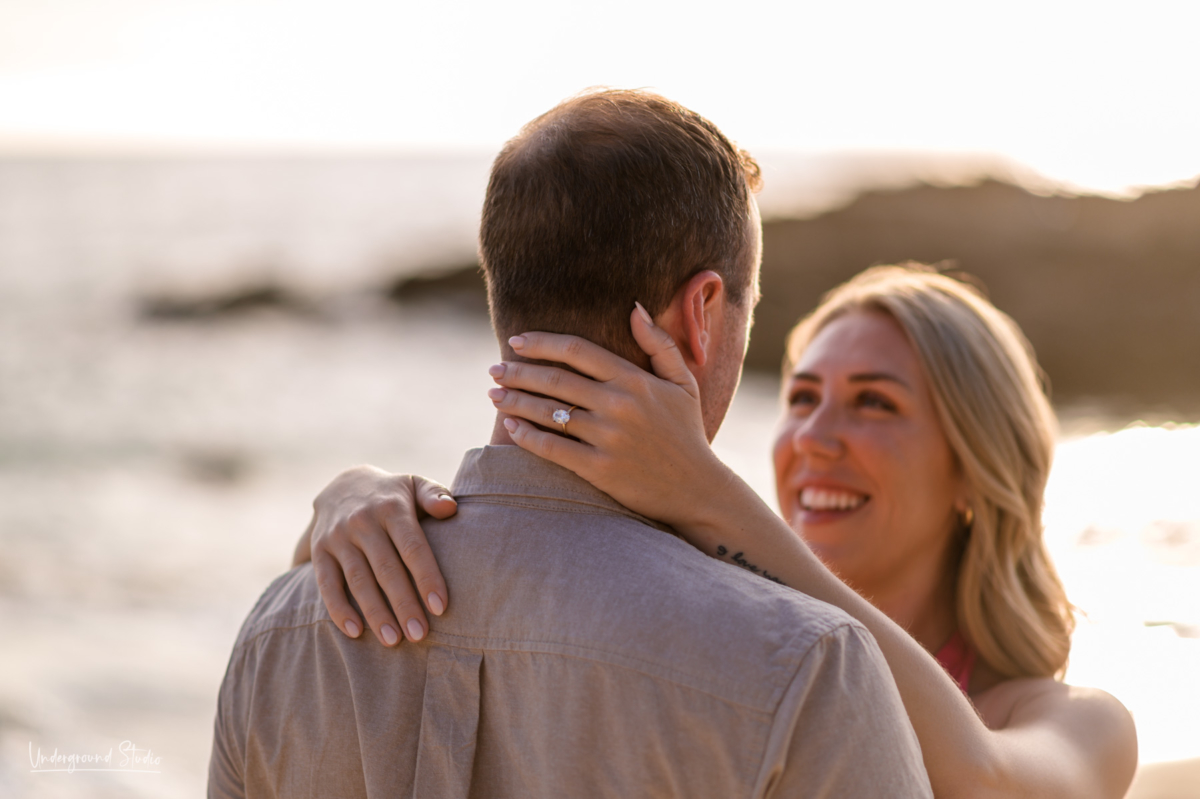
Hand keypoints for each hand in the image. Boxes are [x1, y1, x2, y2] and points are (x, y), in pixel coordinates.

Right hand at [294, 466, 456, 645]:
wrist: (343, 485)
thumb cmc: (392, 495)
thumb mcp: (414, 484)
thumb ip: (434, 495)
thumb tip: (450, 509)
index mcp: (392, 508)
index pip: (412, 546)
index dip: (426, 577)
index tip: (440, 607)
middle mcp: (363, 521)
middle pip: (386, 568)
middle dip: (403, 604)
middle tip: (419, 634)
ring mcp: (338, 537)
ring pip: (358, 580)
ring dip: (375, 613)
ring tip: (393, 641)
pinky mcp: (319, 551)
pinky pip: (327, 584)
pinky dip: (339, 609)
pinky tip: (355, 632)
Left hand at [488, 304, 736, 534]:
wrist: (698, 490)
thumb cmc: (687, 434)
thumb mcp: (684, 383)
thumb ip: (660, 344)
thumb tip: (635, 308)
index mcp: (635, 380)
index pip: (576, 351)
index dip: (541, 343)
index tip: (516, 341)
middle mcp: (619, 405)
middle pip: (555, 379)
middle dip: (518, 372)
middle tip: (494, 369)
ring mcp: (608, 438)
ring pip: (548, 412)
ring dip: (514, 401)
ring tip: (493, 396)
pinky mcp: (599, 469)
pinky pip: (552, 448)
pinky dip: (526, 436)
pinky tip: (510, 428)